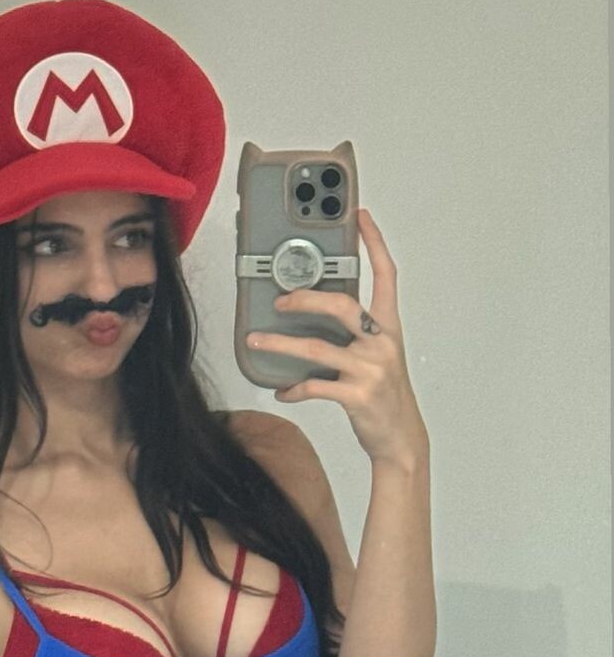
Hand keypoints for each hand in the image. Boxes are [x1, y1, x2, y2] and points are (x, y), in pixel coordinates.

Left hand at [246, 207, 427, 467]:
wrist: (400, 438)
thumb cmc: (384, 395)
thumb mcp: (376, 357)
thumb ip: (353, 335)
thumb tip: (310, 319)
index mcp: (387, 328)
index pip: (386, 275)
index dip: (374, 243)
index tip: (360, 217)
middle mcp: (381, 344)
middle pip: (341, 305)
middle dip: (306, 298)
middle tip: (279, 299)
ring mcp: (370, 370)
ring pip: (317, 348)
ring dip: (281, 344)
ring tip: (256, 340)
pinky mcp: (357, 396)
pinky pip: (315, 387)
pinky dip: (294, 388)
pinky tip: (282, 390)